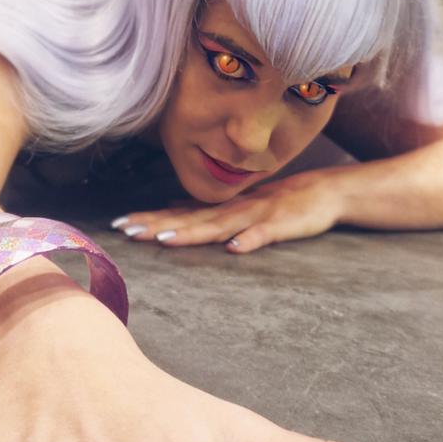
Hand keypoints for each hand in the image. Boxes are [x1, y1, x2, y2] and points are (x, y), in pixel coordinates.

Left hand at [113, 167, 345, 253]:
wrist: (324, 192)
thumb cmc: (279, 202)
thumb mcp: (237, 206)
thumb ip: (207, 211)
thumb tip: (172, 207)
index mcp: (220, 209)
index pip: (178, 214)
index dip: (150, 218)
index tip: (119, 224)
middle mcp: (231, 210)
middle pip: (189, 219)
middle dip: (157, 225)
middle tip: (125, 230)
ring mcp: (255, 216)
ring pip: (219, 226)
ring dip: (193, 232)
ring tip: (165, 239)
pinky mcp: (280, 225)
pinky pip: (264, 235)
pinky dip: (249, 240)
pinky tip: (235, 249)